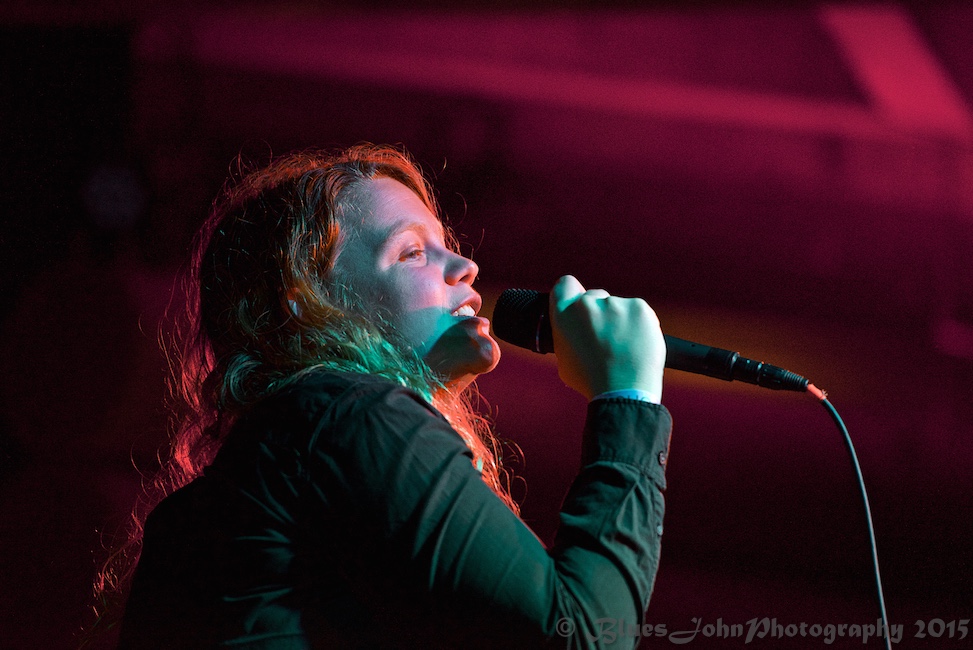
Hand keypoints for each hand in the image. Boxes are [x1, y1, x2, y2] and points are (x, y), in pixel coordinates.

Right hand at [549, 275, 665, 400]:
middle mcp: (587, 303)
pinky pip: (638, 312)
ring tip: (624, 349)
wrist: (622, 391)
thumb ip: (569, 334)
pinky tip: (637, 344)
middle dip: (600, 313)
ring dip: (621, 321)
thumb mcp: (565, 357)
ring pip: (618, 307)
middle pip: (595, 297)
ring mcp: (615, 304)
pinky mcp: (639, 308)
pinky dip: (639, 325)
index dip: (572, 294)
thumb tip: (577, 328)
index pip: (565, 285)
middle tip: (607, 339)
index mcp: (564, 313)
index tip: (579, 304)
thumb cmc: (591, 380)